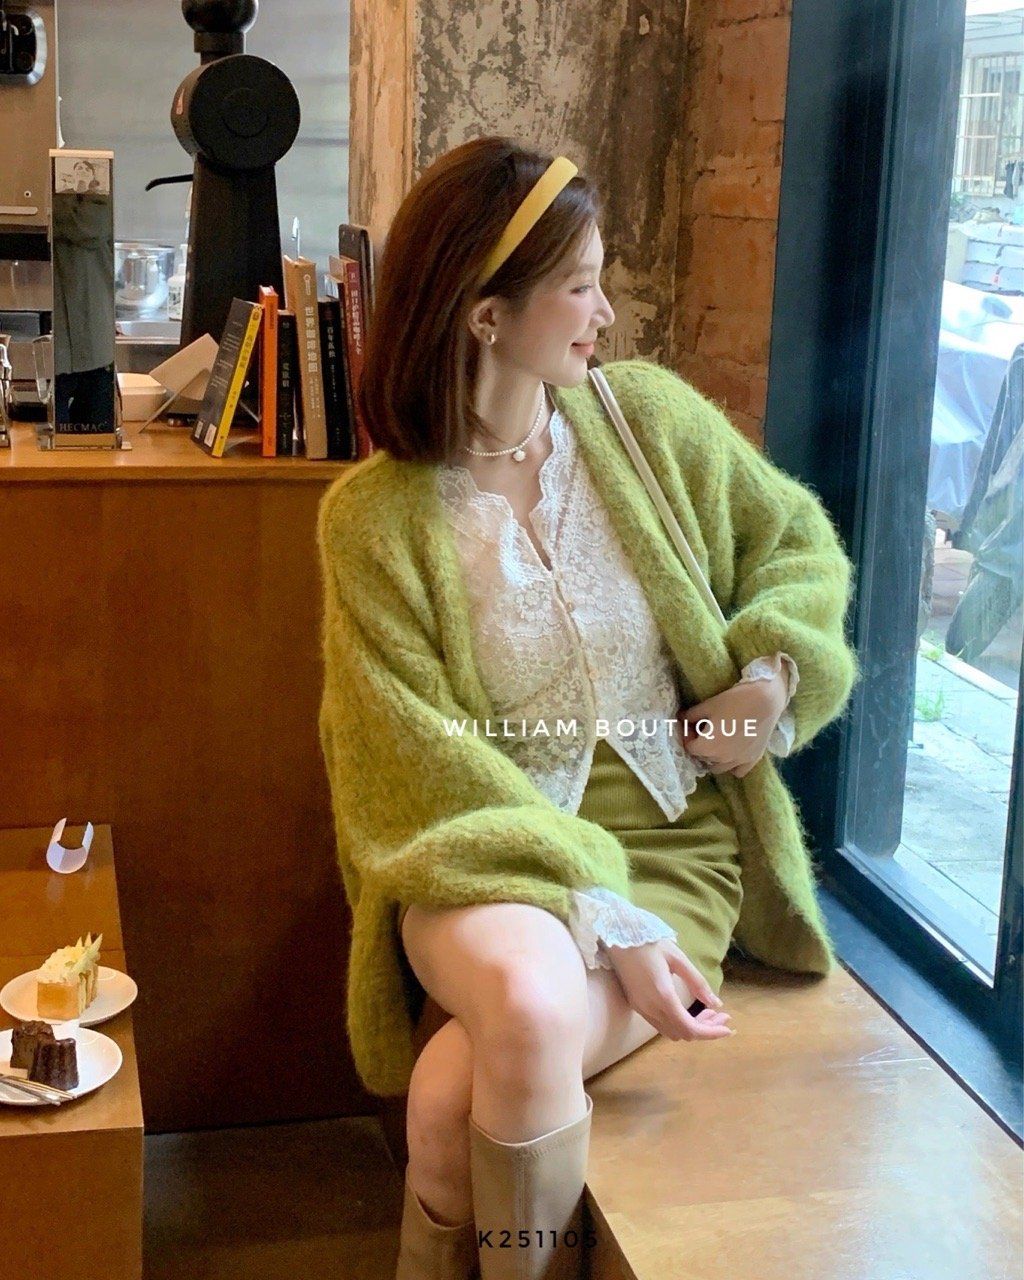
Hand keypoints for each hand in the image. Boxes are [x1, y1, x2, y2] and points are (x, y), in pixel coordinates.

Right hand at [602, 938, 733, 1040]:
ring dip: (691, 1028)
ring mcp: (641, 1009)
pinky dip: (677, 1023)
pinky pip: (660, 1025)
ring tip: (707, 1013)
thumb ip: (697, 982)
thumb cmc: (650, 943)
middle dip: (705, 1029)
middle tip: (720, 1015)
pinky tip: (687, 1010)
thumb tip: (716, 1003)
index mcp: (663, 996)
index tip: (728, 1028)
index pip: (690, 1029)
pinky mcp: (636, 1006)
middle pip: (682, 1034)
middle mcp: (651, 1008)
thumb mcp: (678, 958)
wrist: (617, 937)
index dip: (711, 1033)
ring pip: (671, 1032)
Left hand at [677, 673, 787, 777]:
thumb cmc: (734, 701)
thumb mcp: (708, 706)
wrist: (765, 700)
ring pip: (718, 768)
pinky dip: (732, 765)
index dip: (688, 735)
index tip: (692, 724)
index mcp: (708, 747)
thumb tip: (681, 718)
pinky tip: (733, 752)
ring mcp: (739, 761)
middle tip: (704, 729)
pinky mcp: (753, 760)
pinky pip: (738, 771)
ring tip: (717, 741)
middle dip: (700, 744)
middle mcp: (722, 759)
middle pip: (703, 757)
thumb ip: (691, 715)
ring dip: (713, 757)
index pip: (689, 747)